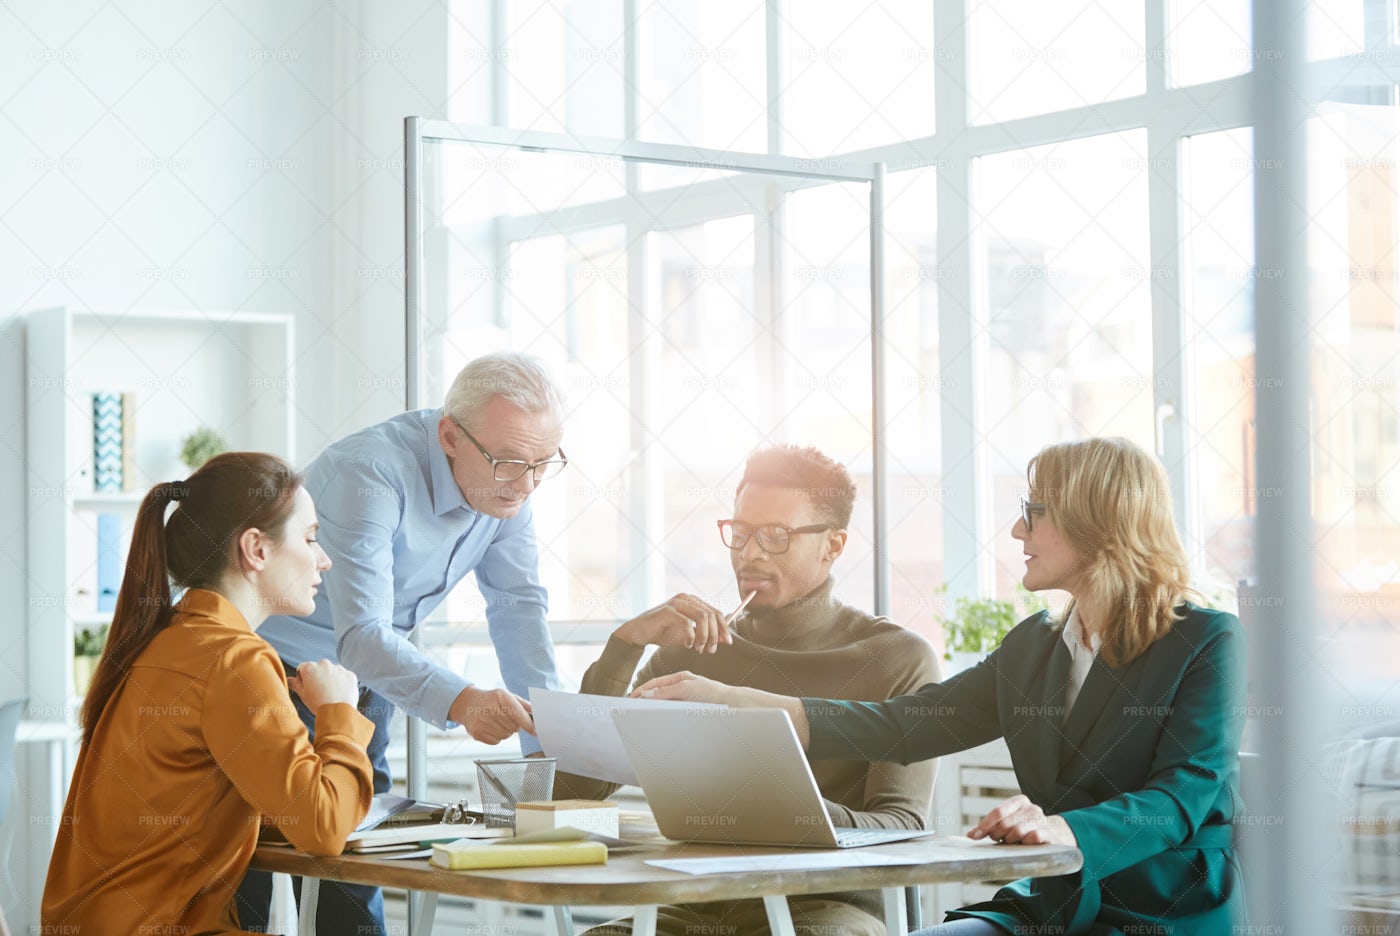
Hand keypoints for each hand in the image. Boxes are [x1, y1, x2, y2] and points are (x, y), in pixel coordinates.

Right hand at [288, 659, 359, 709]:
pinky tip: (339, 692)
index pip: (303, 668)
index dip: (303, 677)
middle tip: (319, 691)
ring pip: (333, 671)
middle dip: (318, 676)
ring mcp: (339, 668)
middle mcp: (325, 664)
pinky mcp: (350, 674)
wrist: (337, 712)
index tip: (307, 685)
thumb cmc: (319, 704)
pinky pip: (345, 676)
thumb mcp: (303, 695)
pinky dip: (343, 682)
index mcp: (310, 667)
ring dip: (331, 678)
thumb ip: (295, 684)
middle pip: (319, 668)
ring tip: (330, 693)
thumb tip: (289, 680)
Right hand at [449, 686, 535, 743]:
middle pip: (514, 727)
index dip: (528, 724)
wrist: (467, 704)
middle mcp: (490, 709)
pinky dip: (497, 736)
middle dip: (515, 724)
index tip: (535, 731)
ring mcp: (482, 722)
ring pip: (506, 735)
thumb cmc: (491, 700)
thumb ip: (524, 705)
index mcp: (500, 697)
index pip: (517, 713)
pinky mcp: (477, 733)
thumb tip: (537, 714)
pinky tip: (490, 727)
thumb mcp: (507, 696)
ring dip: (506, 731)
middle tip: (506, 717)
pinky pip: (497, 741)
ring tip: (496, 721)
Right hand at [614, 593, 731, 653]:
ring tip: (699, 649)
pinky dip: (691, 637)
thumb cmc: (662, 633)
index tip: (728, 642)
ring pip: (702, 617)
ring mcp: (676, 603)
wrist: (638, 634)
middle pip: (711, 614)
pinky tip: (687, 645)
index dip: (724, 627)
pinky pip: (687, 623)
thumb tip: (723, 638)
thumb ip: (703, 633)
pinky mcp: (667, 611)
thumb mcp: (687, 634)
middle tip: (711, 650)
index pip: (715, 611)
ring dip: (704, 636)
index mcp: (692, 601)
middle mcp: (686, 598)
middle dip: (715, 634)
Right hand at [631, 671, 737, 704]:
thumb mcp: (685, 688)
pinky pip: (672, 710)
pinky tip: (659, 717)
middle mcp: (682, 687)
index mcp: (680, 678)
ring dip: (654, 707)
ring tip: (643, 713)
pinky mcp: (689, 709)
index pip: (656, 683)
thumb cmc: (711, 692)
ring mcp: (685, 698)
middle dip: (646, 698)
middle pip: (658, 693)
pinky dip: (663, 713)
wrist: (730, 704)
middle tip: (633, 706)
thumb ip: (666, 691)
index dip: (643, 690)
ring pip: (664, 702)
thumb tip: (648, 694)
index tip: (632, 697)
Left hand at [968, 794, 1077, 845]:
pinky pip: (1034, 837)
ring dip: (1010, 840)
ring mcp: (1042, 820)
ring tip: (1011, 843)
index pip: (997, 812)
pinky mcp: (1050, 834)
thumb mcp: (1011, 824)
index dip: (984, 825)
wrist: (1056, 836)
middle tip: (998, 841)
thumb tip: (971, 834)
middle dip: (996, 835)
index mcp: (1019, 802)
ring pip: (1017, 831)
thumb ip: (993, 826)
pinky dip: (1026, 843)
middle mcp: (1031, 808)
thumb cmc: (1027, 830)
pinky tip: (1024, 845)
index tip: (973, 836)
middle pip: (1005, 823)